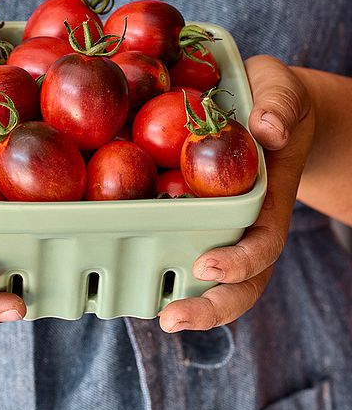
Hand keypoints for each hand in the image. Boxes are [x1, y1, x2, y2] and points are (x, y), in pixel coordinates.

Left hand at [158, 55, 314, 331]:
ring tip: (150, 314)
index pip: (263, 243)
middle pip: (240, 281)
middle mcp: (247, 224)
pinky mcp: (196, 217)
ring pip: (211, 278)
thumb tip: (267, 129)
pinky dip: (161, 265)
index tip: (206, 264)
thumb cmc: (272, 100)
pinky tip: (127, 271)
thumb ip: (280, 106)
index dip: (240, 261)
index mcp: (269, 200)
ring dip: (185, 301)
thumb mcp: (281, 91)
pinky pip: (182, 246)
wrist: (264, 111)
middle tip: (172, 318)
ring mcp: (223, 227)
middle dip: (210, 305)